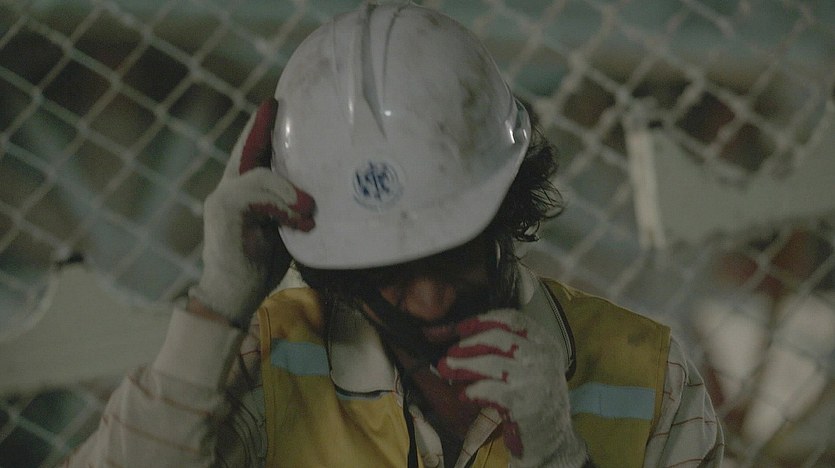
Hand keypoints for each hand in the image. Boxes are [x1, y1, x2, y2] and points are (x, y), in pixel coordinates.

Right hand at [189, 99, 314, 326]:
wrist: (236, 294)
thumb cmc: (262, 264)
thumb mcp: (287, 230)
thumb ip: (294, 210)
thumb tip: (320, 195)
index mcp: (245, 192)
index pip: (254, 154)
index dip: (263, 130)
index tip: (275, 106)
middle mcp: (230, 189)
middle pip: (247, 150)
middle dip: (261, 127)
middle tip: (273, 105)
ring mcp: (222, 197)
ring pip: (258, 173)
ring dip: (288, 189)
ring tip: (308, 209)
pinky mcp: (222, 210)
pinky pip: (254, 193)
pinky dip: (279, 202)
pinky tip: (296, 216)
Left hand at [437, 309, 586, 466]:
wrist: (553, 440)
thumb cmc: (534, 399)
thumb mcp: (529, 367)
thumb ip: (503, 350)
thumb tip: (459, 336)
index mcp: (546, 344)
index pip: (513, 319)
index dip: (483, 320)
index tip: (461, 327)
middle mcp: (544, 358)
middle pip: (498, 338)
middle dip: (469, 343)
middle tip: (451, 352)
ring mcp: (535, 380)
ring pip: (491, 363)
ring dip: (464, 365)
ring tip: (446, 368)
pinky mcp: (524, 404)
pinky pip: (489, 390)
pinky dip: (472, 390)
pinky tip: (464, 394)